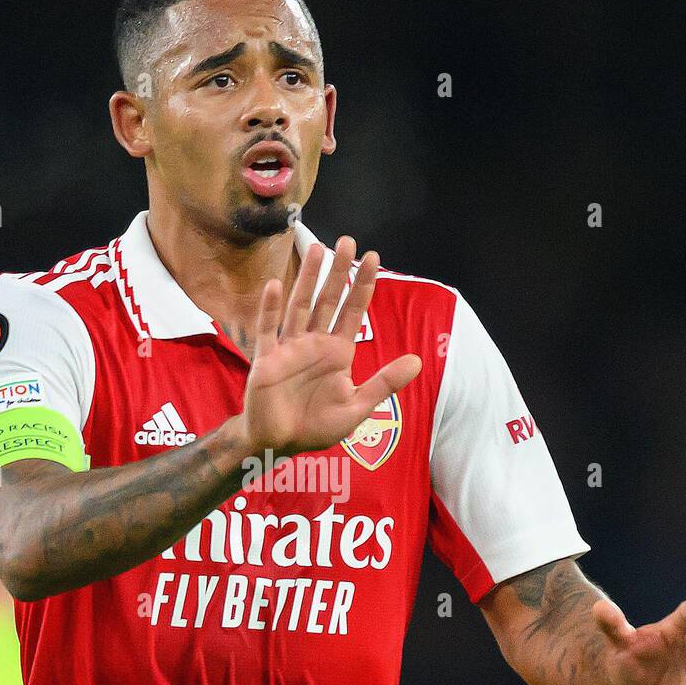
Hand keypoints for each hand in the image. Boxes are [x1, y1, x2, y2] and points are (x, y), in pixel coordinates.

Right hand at [241, 236, 421, 456]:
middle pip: (328, 300)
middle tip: (347, 241)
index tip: (373, 258)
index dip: (363, 286)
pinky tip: (276, 285)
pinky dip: (270, 308)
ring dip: (308, 279)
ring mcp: (289, 348)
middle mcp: (315, 344)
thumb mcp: (357, 406)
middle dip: (338, 272)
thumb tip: (418, 361)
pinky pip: (268, 329)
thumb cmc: (317, 427)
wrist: (279, 443)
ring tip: (317, 249)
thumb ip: (384, 383)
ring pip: (300, 306)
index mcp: (338, 353)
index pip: (353, 312)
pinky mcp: (267, 359)